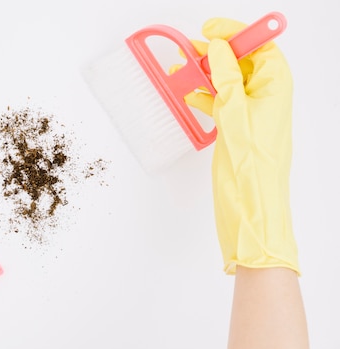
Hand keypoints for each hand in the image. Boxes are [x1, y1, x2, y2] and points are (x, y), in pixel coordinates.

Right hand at [186, 17, 299, 274]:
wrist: (251, 209)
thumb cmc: (253, 169)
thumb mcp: (236, 114)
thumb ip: (225, 78)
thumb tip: (219, 47)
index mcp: (276, 89)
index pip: (261, 47)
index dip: (239, 33)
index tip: (212, 29)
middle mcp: (266, 98)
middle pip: (243, 62)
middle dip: (217, 52)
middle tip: (192, 49)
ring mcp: (250, 113)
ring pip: (227, 81)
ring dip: (205, 74)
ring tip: (181, 71)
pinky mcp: (236, 128)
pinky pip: (219, 101)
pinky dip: (203, 95)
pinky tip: (189, 94)